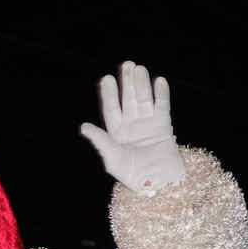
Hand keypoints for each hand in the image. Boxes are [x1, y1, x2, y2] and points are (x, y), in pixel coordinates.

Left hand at [80, 60, 184, 195]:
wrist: (157, 183)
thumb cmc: (132, 174)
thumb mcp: (112, 157)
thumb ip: (100, 140)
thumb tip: (83, 126)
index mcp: (116, 133)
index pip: (111, 109)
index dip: (109, 94)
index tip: (106, 79)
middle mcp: (131, 126)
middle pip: (128, 100)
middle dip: (127, 83)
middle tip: (126, 65)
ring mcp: (148, 124)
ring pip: (144, 100)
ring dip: (141, 84)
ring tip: (138, 68)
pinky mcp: (164, 126)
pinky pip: (162, 106)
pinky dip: (161, 94)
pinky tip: (158, 80)